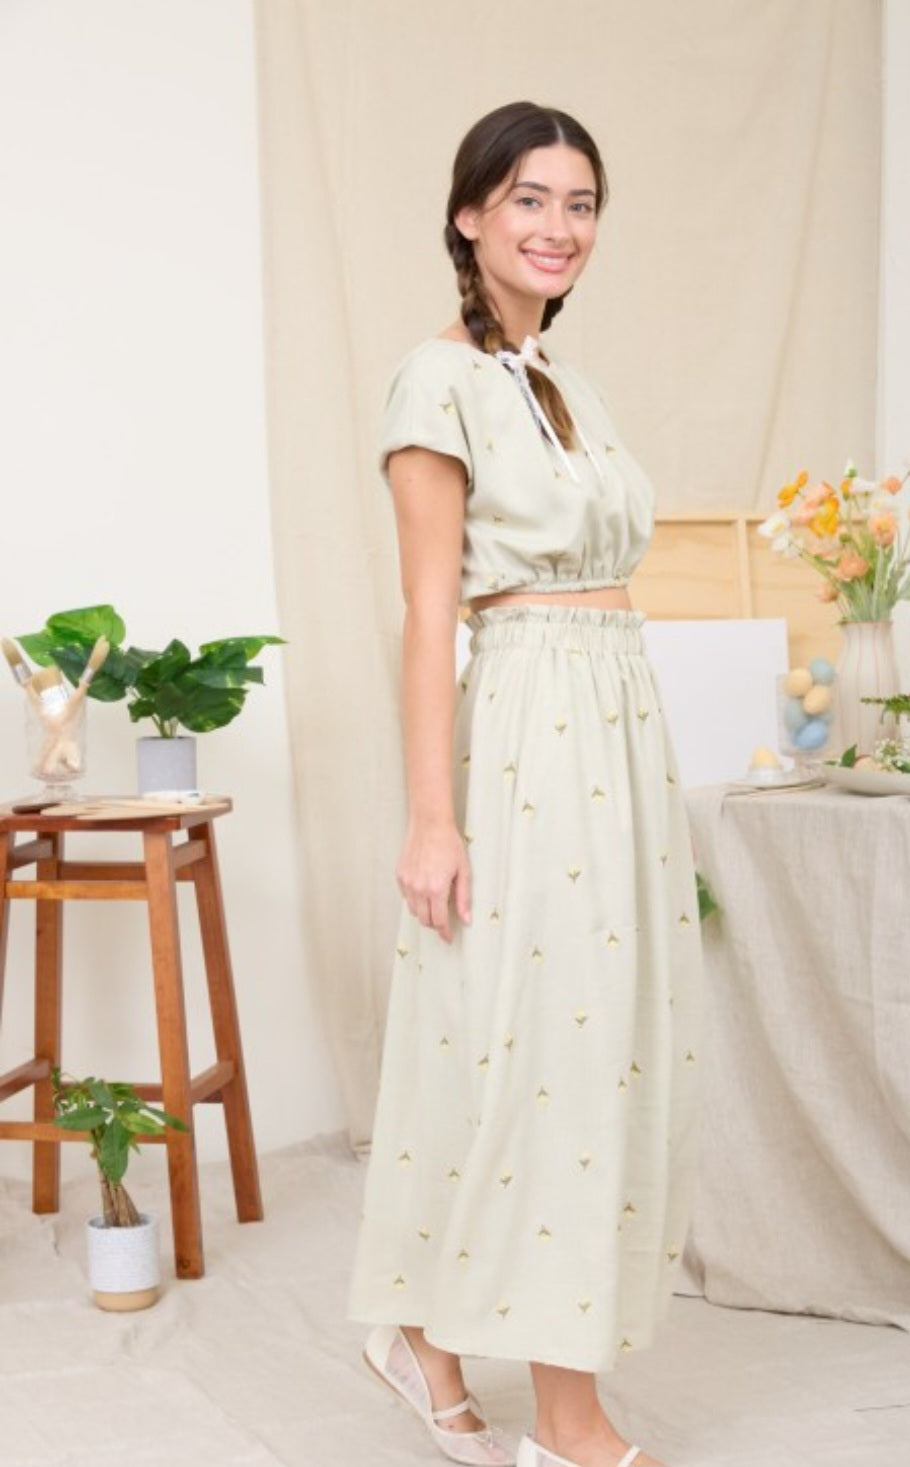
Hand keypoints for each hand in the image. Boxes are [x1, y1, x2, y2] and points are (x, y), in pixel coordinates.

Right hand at [396, 819, 471, 942]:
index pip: (439, 921)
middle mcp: (419, 889)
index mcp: (436, 889)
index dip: (444, 933)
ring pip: (413, 910)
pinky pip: (406, 896)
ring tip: (434, 905)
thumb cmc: (448, 843)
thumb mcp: (463, 871)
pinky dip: (414, 899)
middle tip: (443, 921)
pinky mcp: (400, 876)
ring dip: (424, 912)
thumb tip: (466, 919)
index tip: (447, 937)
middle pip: (424, 920)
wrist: (430, 824)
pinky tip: (424, 890)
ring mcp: (407, 882)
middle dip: (434, 924)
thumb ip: (464, 898)